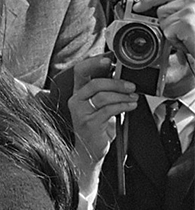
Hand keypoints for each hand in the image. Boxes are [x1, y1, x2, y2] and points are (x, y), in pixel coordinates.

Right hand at [68, 55, 137, 194]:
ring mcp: (81, 112)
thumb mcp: (100, 105)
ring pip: (103, 96)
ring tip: (134, 97)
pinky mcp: (89, 123)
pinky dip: (123, 106)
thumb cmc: (96, 127)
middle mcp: (76, 100)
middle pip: (94, 82)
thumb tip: (122, 76)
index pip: (81, 70)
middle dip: (116, 82)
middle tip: (131, 85)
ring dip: (122, 95)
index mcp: (78, 92)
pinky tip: (131, 106)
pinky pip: (109, 110)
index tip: (110, 59)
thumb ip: (106, 91)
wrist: (89, 151)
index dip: (94, 62)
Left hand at [136, 0, 194, 56]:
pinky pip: (168, 33)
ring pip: (164, 22)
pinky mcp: (186, 22)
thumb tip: (161, 11)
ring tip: (191, 37)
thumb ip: (181, 10)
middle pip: (162, 9)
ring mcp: (190, 9)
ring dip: (174, 34)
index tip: (138, 5)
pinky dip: (177, 42)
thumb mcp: (193, 17)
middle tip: (182, 32)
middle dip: (168, 24)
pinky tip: (190, 42)